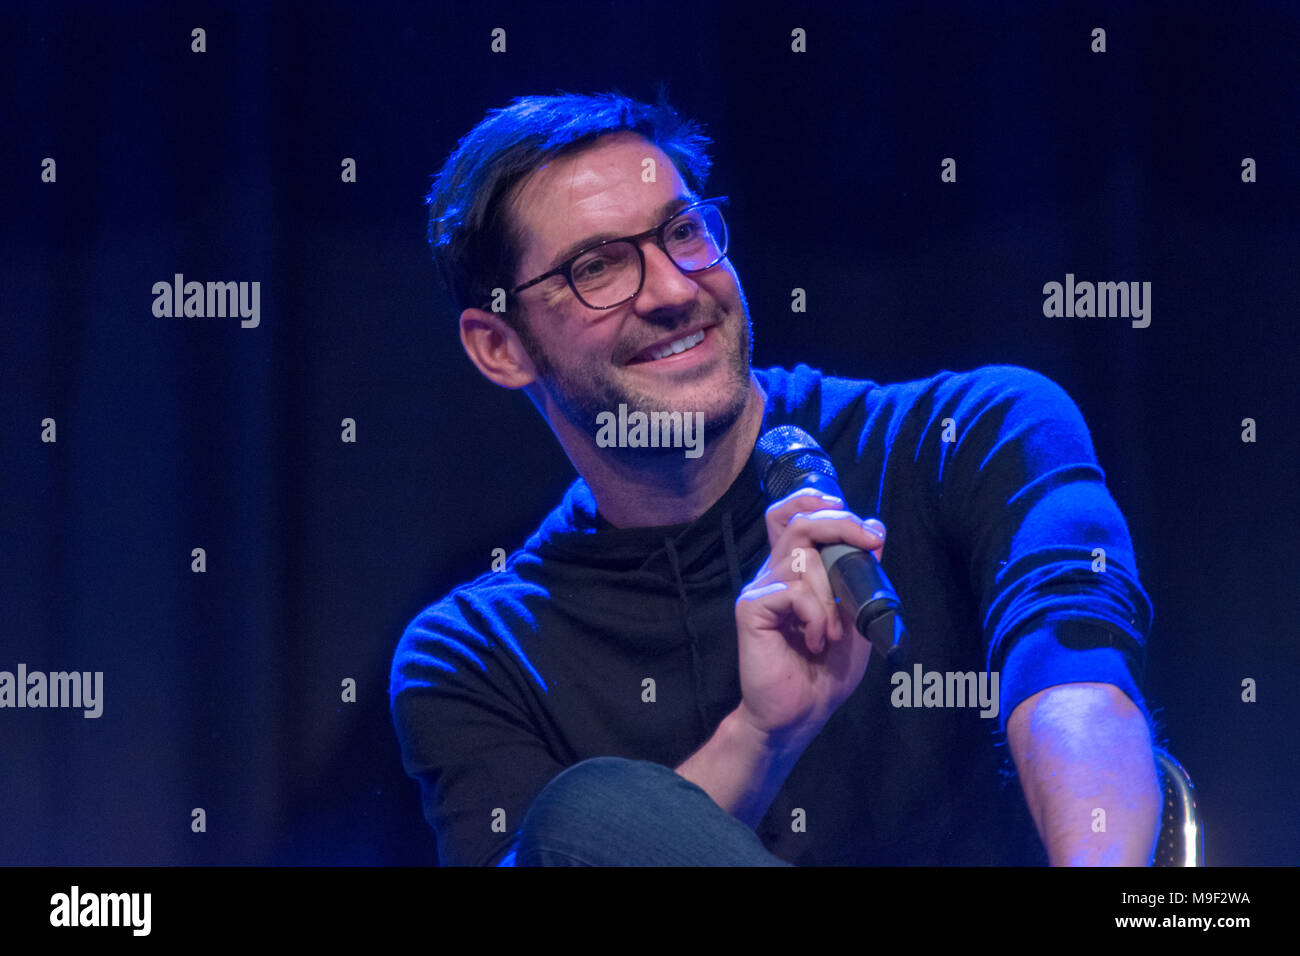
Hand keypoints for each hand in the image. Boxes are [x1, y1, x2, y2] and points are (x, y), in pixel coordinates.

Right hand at [733, 490, 885, 749]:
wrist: (798, 715)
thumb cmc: (825, 672)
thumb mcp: (856, 617)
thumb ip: (862, 576)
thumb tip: (877, 531)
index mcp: (795, 571)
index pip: (792, 514)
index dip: (819, 503)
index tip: (865, 524)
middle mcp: (773, 573)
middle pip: (798, 521)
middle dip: (840, 523)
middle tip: (870, 540)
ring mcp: (760, 589)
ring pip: (802, 558)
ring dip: (832, 593)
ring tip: (835, 632)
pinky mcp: (751, 609)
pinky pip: (793, 590)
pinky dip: (816, 615)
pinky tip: (815, 641)